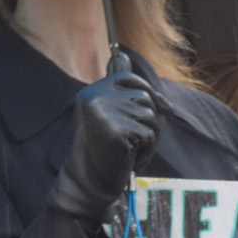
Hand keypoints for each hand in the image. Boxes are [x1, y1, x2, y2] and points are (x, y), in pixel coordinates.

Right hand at [51, 70, 158, 222]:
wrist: (87, 183)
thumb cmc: (102, 151)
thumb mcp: (107, 114)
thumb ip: (117, 89)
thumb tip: (123, 55)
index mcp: (92, 91)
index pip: (128, 76)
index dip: (143, 94)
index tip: (137, 116)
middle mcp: (95, 97)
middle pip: (146, 96)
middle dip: (147, 119)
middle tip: (129, 138)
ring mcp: (105, 113)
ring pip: (151, 116)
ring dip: (147, 137)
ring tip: (126, 149)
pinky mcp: (116, 130)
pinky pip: (149, 134)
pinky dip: (145, 150)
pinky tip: (127, 157)